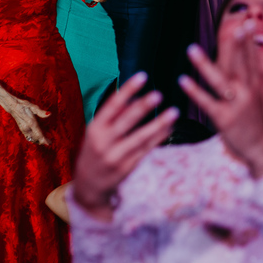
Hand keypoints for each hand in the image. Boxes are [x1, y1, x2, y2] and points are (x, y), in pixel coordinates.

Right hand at [4, 95, 51, 146]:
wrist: (12, 106)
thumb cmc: (24, 105)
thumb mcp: (33, 107)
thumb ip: (41, 112)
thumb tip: (49, 114)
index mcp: (31, 123)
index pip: (38, 134)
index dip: (44, 140)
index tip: (49, 143)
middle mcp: (26, 128)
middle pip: (35, 138)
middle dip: (42, 142)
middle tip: (50, 142)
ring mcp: (23, 129)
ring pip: (31, 139)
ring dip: (38, 141)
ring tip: (45, 142)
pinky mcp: (22, 129)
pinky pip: (28, 137)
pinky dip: (33, 139)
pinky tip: (37, 139)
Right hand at [72, 73, 178, 221]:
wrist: (88, 186)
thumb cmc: (95, 151)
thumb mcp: (98, 132)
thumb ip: (114, 114)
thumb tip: (133, 96)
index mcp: (95, 128)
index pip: (112, 105)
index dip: (128, 90)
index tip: (143, 76)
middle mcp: (103, 142)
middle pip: (126, 122)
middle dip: (142, 108)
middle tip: (159, 95)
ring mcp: (115, 156)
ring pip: (140, 138)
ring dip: (158, 125)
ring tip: (174, 112)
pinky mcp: (127, 168)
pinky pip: (146, 150)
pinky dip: (158, 138)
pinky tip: (169, 128)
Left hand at [180, 27, 262, 178]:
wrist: (259, 148)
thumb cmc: (251, 118)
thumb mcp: (252, 94)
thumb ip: (243, 74)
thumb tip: (239, 54)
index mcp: (254, 84)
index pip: (252, 58)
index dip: (249, 41)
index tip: (248, 23)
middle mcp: (247, 91)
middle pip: (241, 64)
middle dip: (238, 45)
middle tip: (235, 28)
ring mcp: (236, 105)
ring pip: (220, 80)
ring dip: (205, 64)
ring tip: (191, 49)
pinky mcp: (224, 119)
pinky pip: (207, 103)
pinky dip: (195, 91)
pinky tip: (183, 80)